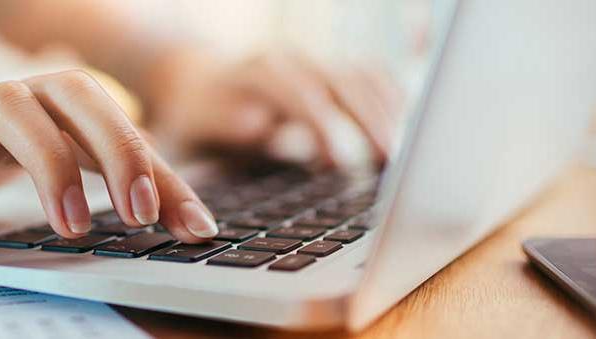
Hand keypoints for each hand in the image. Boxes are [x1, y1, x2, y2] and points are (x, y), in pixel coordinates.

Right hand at [0, 70, 218, 243]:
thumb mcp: (36, 172)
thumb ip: (104, 188)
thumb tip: (182, 219)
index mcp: (48, 107)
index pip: (118, 127)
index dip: (161, 173)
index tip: (194, 226)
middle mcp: (9, 99)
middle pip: (74, 95)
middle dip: (116, 150)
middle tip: (139, 214)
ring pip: (10, 109)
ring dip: (49, 165)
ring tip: (69, 227)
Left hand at [148, 51, 403, 165]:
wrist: (191, 82)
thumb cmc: (192, 119)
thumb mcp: (196, 129)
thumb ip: (226, 127)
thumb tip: (260, 126)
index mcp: (254, 72)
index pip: (298, 92)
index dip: (321, 126)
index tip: (337, 164)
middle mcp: (288, 59)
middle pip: (341, 81)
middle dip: (367, 121)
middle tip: (389, 162)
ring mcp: (312, 62)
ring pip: (361, 76)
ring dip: (386, 113)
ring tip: (402, 156)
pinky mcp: (329, 71)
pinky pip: (370, 76)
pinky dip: (391, 100)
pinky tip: (404, 131)